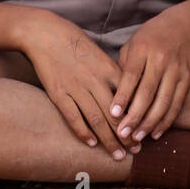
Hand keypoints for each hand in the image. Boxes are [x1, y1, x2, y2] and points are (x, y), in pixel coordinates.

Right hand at [19, 9, 127, 159]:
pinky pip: (73, 117)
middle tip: (136, 151)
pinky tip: (91, 144)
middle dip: (127, 135)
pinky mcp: (58, 93)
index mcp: (108, 69)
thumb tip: (127, 94)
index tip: (144, 132)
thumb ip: (112, 74)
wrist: (45, 34)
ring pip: (97, 119)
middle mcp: (95, 80)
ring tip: (118, 155)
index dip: (138, 118)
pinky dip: (83, 132)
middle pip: (115, 114)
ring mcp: (76, 88)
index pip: (129, 99)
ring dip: (108, 140)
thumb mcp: (99, 54)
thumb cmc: (74, 42)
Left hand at [111, 6, 189, 144]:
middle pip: (147, 92)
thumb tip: (112, 97)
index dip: (122, 96)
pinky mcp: (187, 78)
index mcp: (143, 49)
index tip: (113, 114)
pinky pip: (177, 103)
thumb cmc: (149, 38)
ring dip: (150, 123)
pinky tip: (156, 133)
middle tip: (123, 134)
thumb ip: (123, 68)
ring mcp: (176, 69)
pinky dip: (166, 120)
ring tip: (137, 137)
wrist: (182, 26)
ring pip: (163, 101)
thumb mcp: (132, 45)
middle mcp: (161, 59)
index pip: (131, 76)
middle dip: (135, 116)